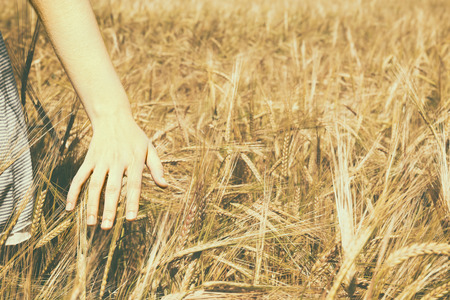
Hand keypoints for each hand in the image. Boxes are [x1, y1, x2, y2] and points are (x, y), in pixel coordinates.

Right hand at [65, 114, 167, 228]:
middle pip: (112, 188)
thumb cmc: (134, 136)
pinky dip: (73, 191)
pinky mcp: (89, 160)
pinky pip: (79, 177)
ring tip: (91, 223)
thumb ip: (156, 167)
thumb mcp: (149, 148)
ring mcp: (100, 161)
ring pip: (94, 185)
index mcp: (134, 160)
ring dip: (91, 205)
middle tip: (107, 227)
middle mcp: (116, 161)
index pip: (134, 184)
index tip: (131, 219)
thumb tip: (165, 185)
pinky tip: (69, 207)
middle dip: (109, 208)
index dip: (133, 202)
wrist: (113, 117)